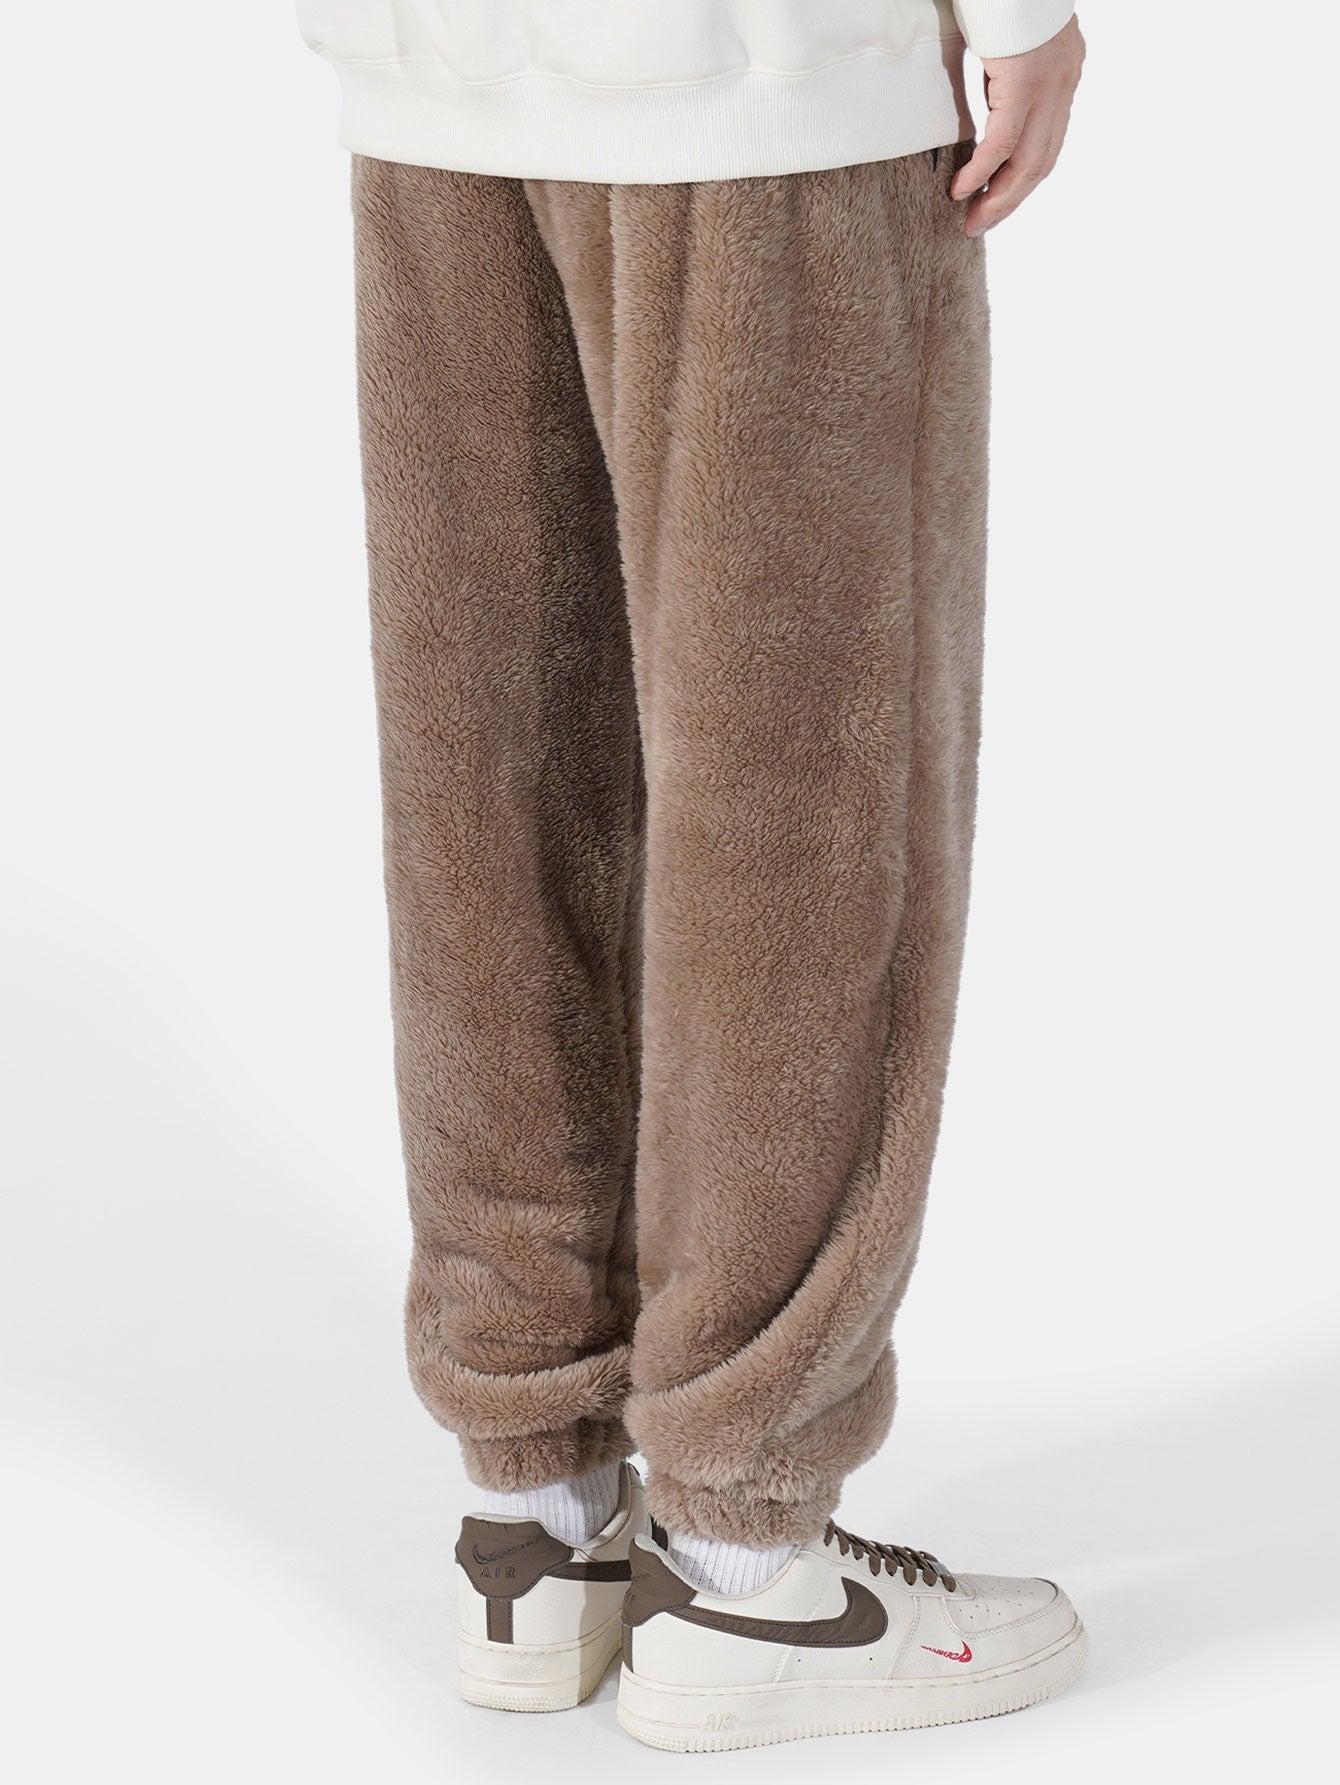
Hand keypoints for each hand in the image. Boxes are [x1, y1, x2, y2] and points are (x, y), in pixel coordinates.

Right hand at [952, 16, 1084, 237]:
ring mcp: (1048, 82)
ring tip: (972, 221)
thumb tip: (990, 98)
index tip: (996, 202)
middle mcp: (1063, 81)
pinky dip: (982, 171)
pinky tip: (962, 190)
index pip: (1049, 142)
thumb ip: (1008, 72)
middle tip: (980, 225)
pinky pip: (1002, 142)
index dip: (1022, 180)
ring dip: (999, 198)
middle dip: (1010, 201)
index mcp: (1064, 73)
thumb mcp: (1009, 41)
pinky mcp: (1024, 81)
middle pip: (1043, 162)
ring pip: (1029, 161)